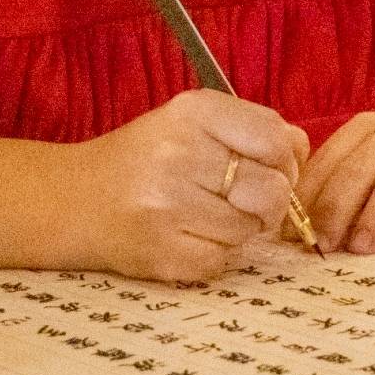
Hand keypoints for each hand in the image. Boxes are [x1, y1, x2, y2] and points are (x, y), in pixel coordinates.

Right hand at [74, 90, 308, 282]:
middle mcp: (180, 154)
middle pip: (272, 189)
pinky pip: (224, 261)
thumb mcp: (192, 123)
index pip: (276, 138)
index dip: (285, 160)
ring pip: (250, 229)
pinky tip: (188, 237)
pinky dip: (215, 254)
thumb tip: (302, 149)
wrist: (72, 200)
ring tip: (205, 215)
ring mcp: (170, 206)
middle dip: (268, 201)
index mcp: (193, 113)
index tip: (270, 168)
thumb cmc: (145, 160)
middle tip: (241, 200)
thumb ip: (250, 129)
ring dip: (239, 229)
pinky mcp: (164, 252)